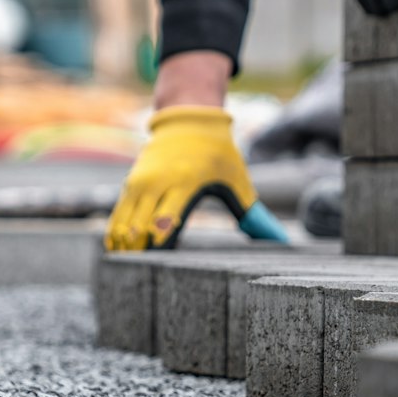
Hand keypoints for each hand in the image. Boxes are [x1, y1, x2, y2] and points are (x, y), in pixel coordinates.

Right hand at [105, 106, 287, 250]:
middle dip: (141, 251)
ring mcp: (141, 182)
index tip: (162, 267)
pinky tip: (117, 252)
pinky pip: (118, 213)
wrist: (189, 120)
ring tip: (127, 268)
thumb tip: (281, 240)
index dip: (162, 245)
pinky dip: (116, 233)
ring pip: (124, 222)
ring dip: (125, 246)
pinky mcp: (130, 183)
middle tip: (143, 276)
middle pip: (141, 226)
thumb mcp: (239, 182)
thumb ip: (254, 215)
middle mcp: (159, 183)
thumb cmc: (219, 155)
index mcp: (187, 184)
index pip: (168, 221)